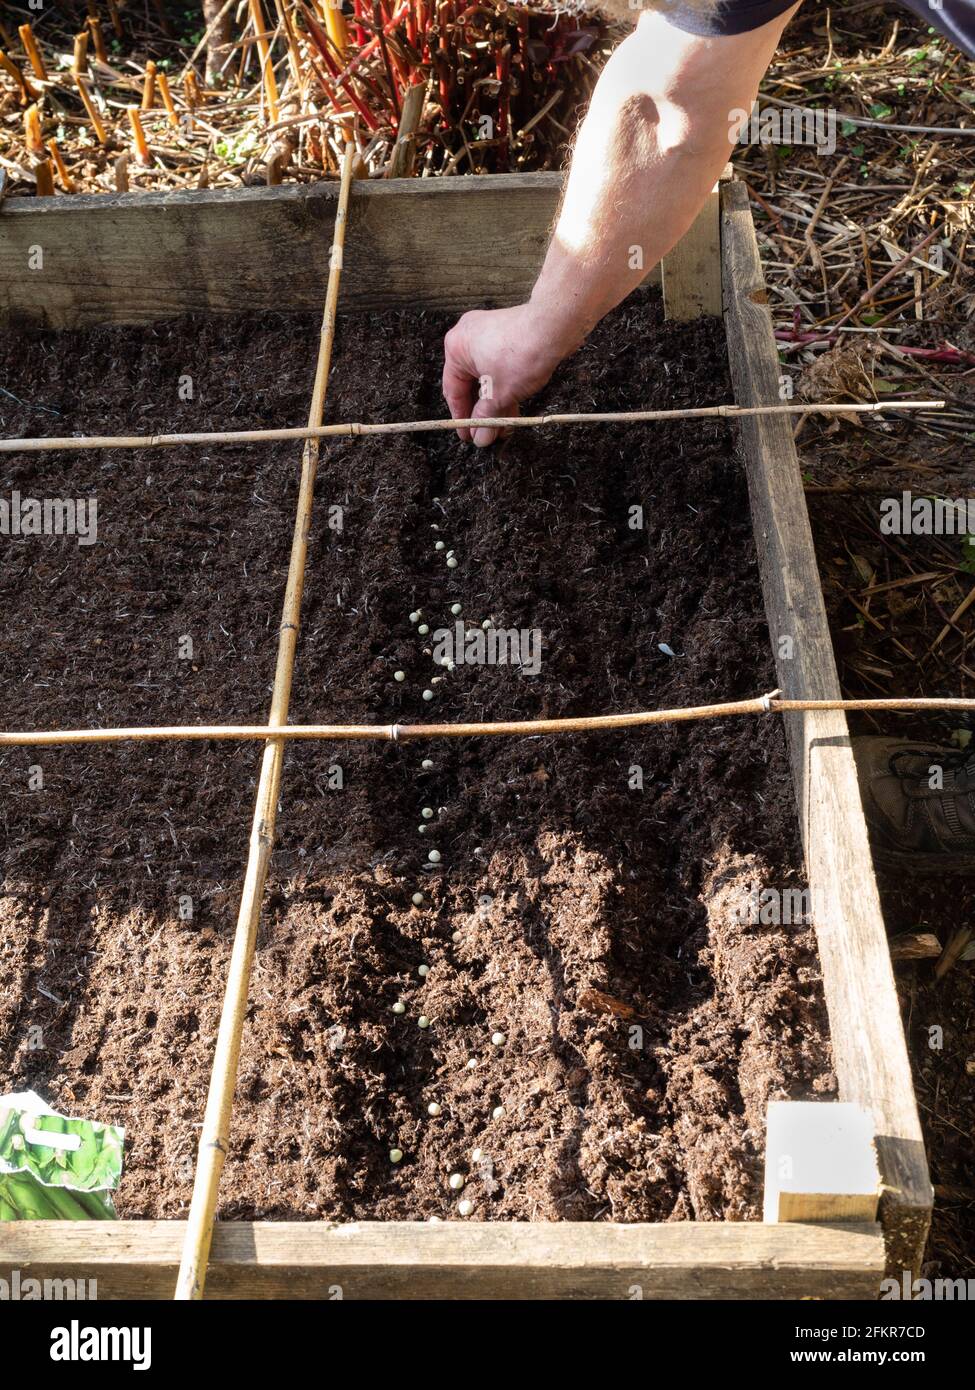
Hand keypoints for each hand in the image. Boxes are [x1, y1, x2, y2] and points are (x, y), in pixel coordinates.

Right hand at [442, 304, 567, 446]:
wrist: (554, 327)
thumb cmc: (522, 351)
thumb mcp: (499, 394)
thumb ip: (486, 418)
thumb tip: (480, 436)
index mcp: (456, 348)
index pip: (452, 390)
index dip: (461, 417)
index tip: (467, 435)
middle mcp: (468, 338)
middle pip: (471, 385)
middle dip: (482, 413)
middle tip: (486, 434)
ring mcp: (489, 336)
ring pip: (488, 379)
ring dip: (495, 405)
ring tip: (503, 428)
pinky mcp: (507, 338)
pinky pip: (500, 370)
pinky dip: (504, 389)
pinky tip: (511, 410)